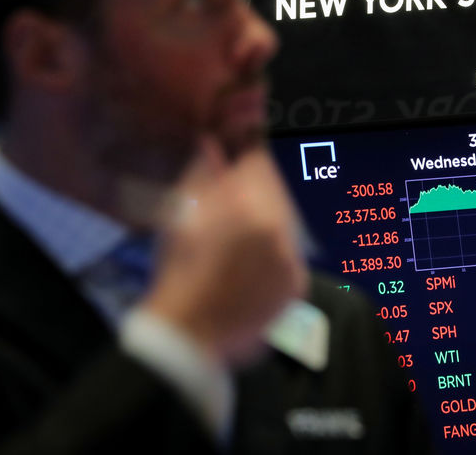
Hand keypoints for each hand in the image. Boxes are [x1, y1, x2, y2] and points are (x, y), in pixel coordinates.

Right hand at [142, 137, 307, 364]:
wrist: (189, 333)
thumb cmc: (178, 269)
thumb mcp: (180, 214)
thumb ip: (203, 173)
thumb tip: (214, 144)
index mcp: (246, 205)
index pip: (259, 162)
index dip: (249, 153)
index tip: (244, 148)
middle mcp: (278, 228)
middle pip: (276, 191)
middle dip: (258, 189)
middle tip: (237, 198)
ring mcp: (291, 258)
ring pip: (286, 223)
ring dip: (269, 221)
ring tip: (240, 236)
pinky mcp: (297, 284)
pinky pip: (290, 254)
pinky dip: (275, 253)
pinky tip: (251, 263)